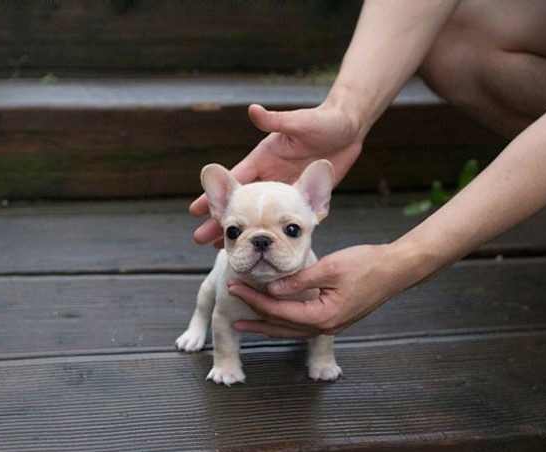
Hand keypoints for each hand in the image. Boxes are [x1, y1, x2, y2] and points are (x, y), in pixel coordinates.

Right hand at [190, 100, 363, 245]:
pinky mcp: (302, 196)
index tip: (195, 210)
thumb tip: (253, 110)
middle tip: (200, 239)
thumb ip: (277, 121)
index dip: (216, 195)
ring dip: (242, 231)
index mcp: (264, 159)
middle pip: (241, 203)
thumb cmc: (325, 121)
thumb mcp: (301, 122)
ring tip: (220, 248)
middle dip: (220, 220)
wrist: (350, 129)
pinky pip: (283, 219)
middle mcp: (270, 176)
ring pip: (258, 216)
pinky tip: (261, 247)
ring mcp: (285, 189)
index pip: (235, 181)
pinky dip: (271, 234)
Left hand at [227, 243, 421, 338]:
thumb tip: (272, 289)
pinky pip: (300, 325)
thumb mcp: (330, 268)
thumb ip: (299, 281)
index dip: (254, 299)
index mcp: (322, 316)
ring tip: (243, 320)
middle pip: (280, 325)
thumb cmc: (367, 265)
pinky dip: (283, 320)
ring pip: (289, 329)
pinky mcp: (333, 318)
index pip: (278, 310)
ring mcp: (330, 325)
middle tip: (231, 299)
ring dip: (266, 323)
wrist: (396, 270)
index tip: (235, 286)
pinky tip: (273, 315)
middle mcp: (325, 327)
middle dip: (254, 312)